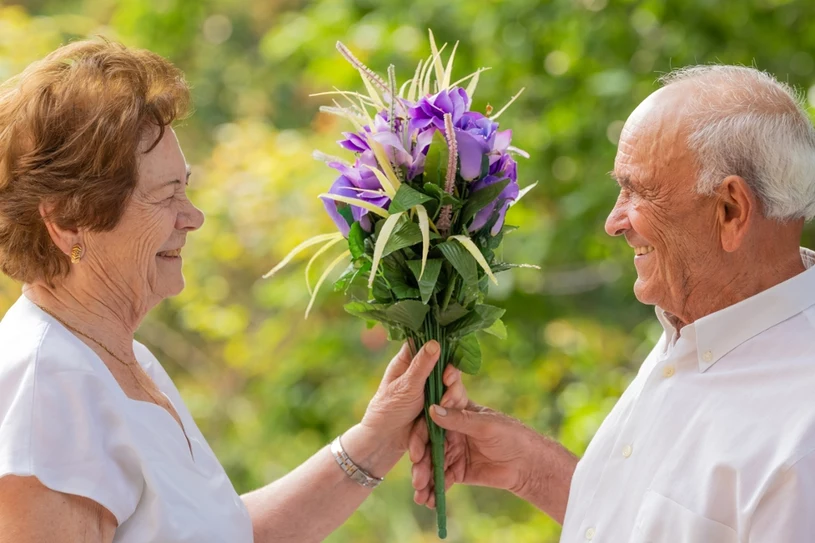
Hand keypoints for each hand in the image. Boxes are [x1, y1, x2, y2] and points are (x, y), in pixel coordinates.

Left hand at [359, 341, 465, 452]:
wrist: (387, 440)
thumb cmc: (389, 409)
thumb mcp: (406, 385)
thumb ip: (422, 365)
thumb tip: (435, 342)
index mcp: (407, 361)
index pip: (427, 344)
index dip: (440, 349)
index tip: (446, 362)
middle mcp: (420, 371)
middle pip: (445, 364)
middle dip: (451, 376)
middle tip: (448, 383)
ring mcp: (430, 387)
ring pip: (452, 383)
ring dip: (453, 392)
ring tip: (446, 403)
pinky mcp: (437, 403)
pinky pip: (453, 398)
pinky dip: (453, 403)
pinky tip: (449, 409)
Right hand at [409, 399, 538, 507]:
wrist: (527, 465)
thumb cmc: (511, 435)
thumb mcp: (485, 425)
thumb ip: (459, 419)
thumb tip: (433, 410)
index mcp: (456, 414)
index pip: (430, 421)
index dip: (420, 435)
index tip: (415, 452)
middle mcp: (450, 432)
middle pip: (427, 446)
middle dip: (420, 464)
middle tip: (418, 479)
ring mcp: (452, 452)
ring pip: (432, 465)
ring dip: (424, 480)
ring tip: (420, 495)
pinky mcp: (457, 471)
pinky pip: (441, 480)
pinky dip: (434, 491)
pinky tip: (429, 501)